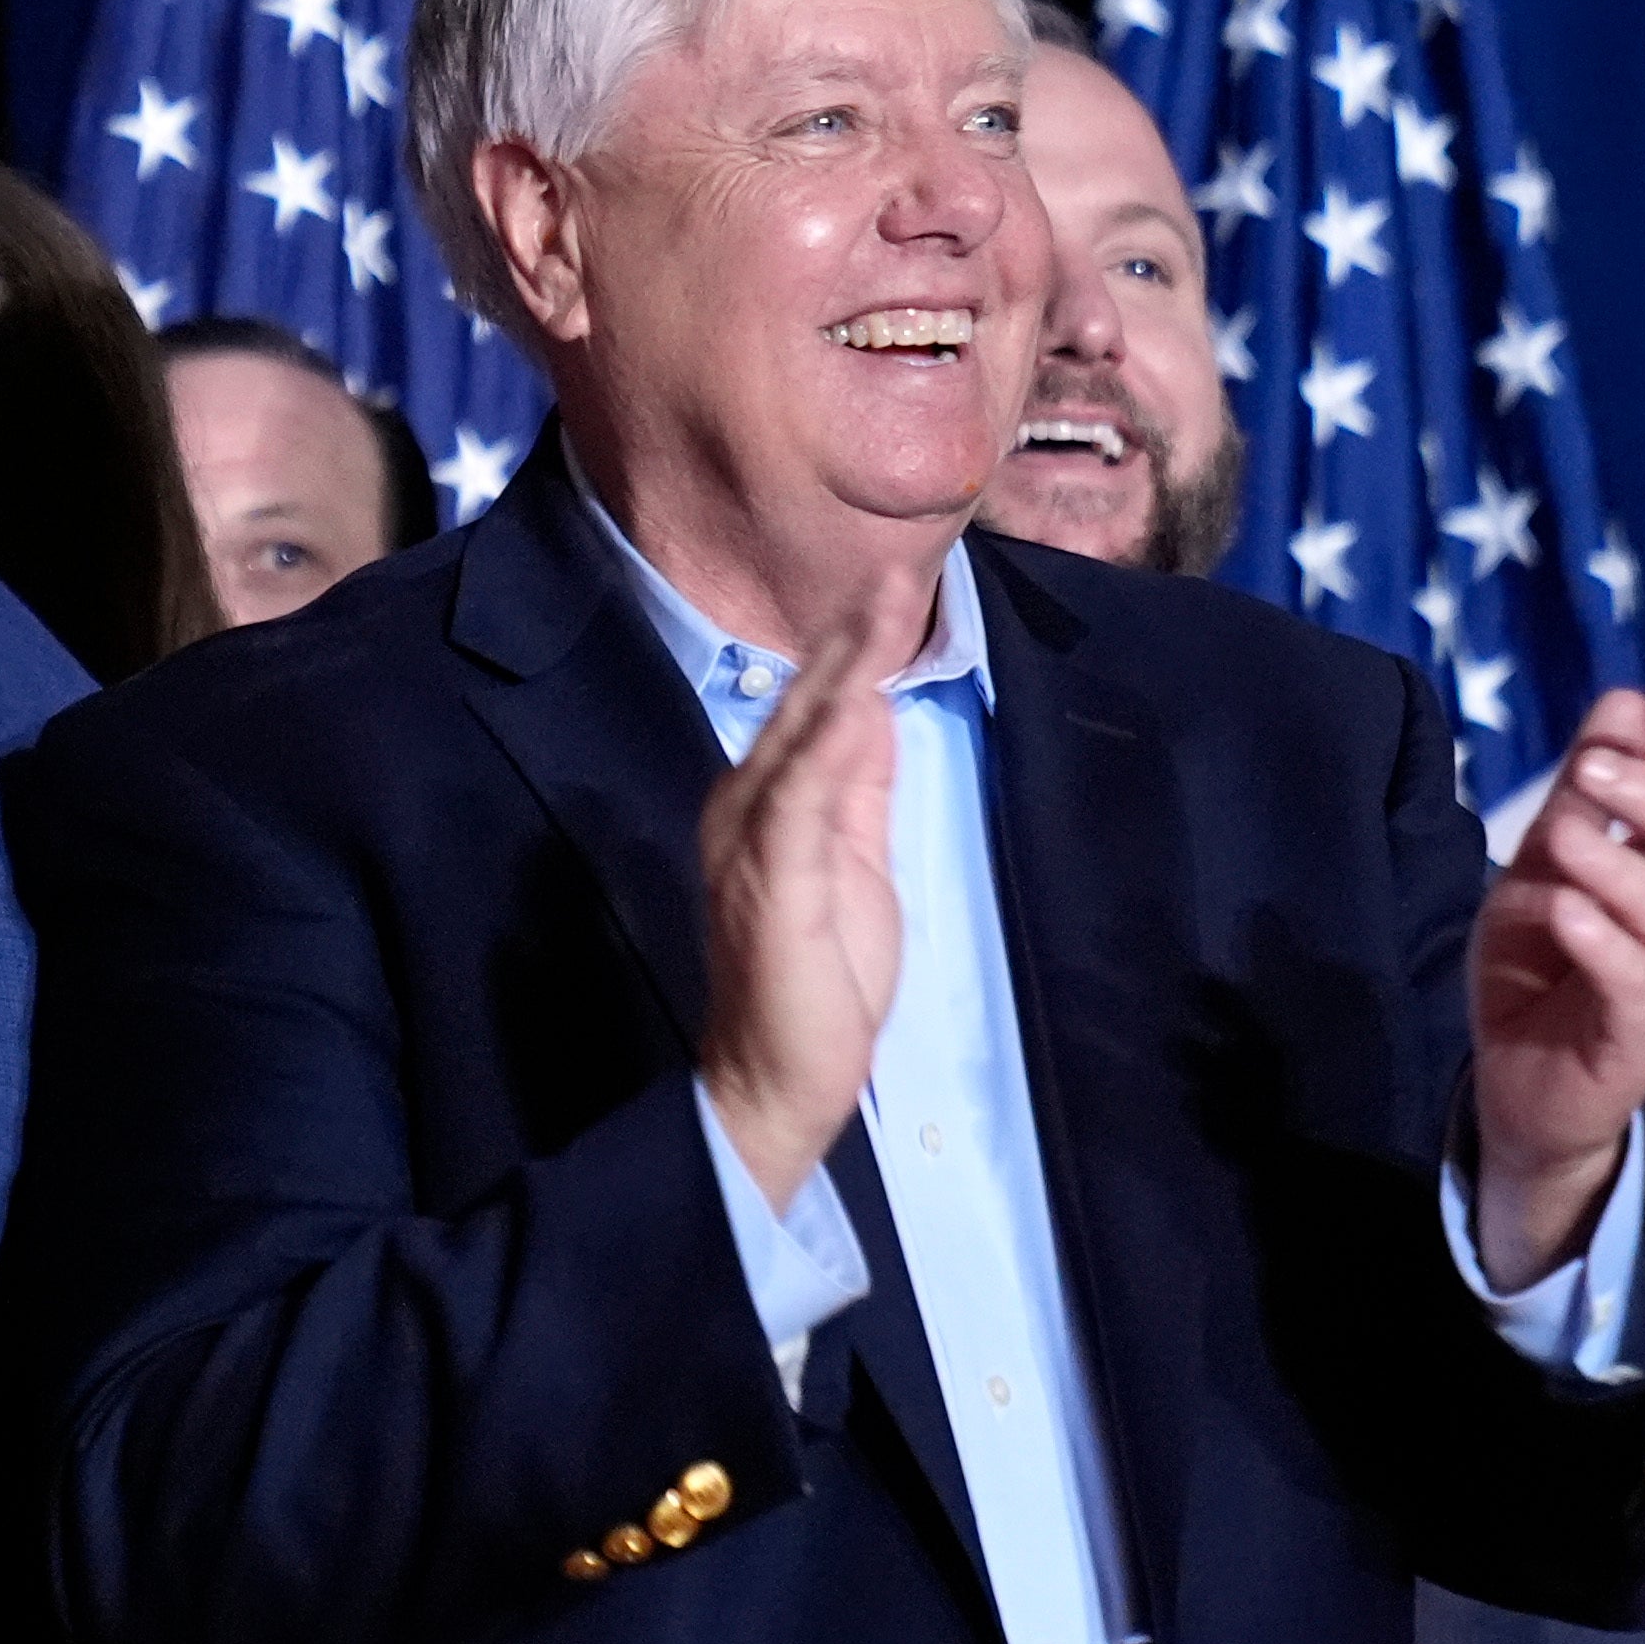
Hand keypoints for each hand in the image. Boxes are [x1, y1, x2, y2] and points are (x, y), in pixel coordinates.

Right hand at [693, 563, 922, 1208]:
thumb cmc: (817, 983)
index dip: (855, 647)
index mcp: (767, 802)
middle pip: (805, 703)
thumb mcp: (855, 864)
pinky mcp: (771, 877)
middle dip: (853, 634)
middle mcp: (746, 805)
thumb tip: (876, 711)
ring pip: (802, 735)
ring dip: (844, 669)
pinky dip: (830, 746)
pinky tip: (860, 701)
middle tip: (898, 567)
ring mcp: (752, 838)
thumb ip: (860, 789)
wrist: (778, 1076)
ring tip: (883, 608)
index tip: (896, 587)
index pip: (816, 708)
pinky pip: (801, 798)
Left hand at [1467, 688, 1644, 1284]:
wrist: (1516, 1084)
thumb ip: (1584, 794)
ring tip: (1563, 834)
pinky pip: (1636, 987)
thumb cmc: (1542, 966)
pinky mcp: (1634, 1041)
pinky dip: (1604, 942)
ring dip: (1621, 865)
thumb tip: (1626, 703)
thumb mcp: (1546, 863)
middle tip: (1594, 766)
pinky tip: (1567, 911)